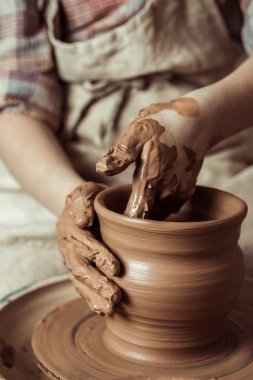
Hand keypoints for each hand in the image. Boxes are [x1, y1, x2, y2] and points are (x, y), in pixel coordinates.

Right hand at [57, 182, 120, 314]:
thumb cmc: (88, 198)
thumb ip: (83, 202)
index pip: (85, 242)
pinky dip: (90, 299)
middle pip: (80, 267)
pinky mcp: (77, 269)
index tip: (115, 268)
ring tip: (110, 309)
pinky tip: (102, 310)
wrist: (80, 206)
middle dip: (97, 283)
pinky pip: (80, 286)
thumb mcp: (85, 191)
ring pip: (79, 281)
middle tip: (115, 296)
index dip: (99, 255)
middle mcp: (68, 246)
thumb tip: (82, 221)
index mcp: (70, 227)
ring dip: (94, 296)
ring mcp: (71, 260)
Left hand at [96, 97, 213, 218]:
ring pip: (159, 213)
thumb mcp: (137, 132)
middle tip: (123, 205)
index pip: (136, 216)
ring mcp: (179, 192)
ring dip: (148, 209)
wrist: (197, 120)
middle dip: (135, 215)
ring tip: (138, 197)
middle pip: (147, 218)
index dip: (125, 221)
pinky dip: (160, 203)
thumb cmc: (162, 124)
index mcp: (150, 180)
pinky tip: (154, 189)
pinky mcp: (188, 190)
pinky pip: (170, 206)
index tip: (115, 218)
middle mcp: (167, 192)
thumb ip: (121, 154)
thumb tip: (101, 169)